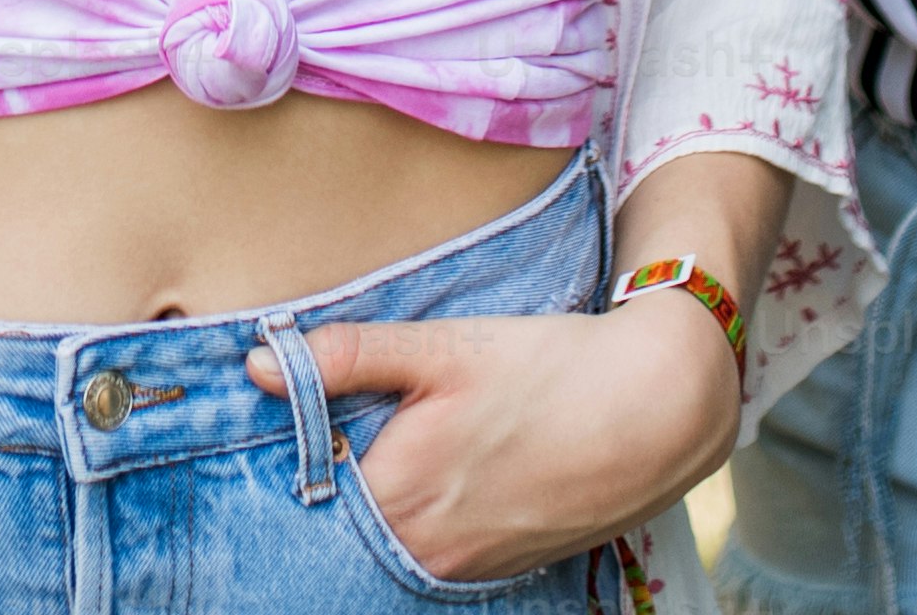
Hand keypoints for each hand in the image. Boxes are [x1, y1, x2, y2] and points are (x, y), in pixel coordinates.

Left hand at [248, 295, 733, 585]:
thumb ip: (347, 357)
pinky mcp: (501, 569)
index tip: (283, 422)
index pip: (304, 495)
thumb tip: (259, 363)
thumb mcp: (444, 347)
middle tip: (332, 432)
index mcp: (397, 498)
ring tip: (397, 449)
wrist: (657, 410)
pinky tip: (444, 477)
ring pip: (390, 544)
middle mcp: (424, 553)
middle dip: (331, 485)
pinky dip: (424, 523)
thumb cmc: (549, 370)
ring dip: (380, 506)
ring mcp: (465, 569)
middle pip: (344, 529)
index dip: (291, 456)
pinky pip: (435, 554)